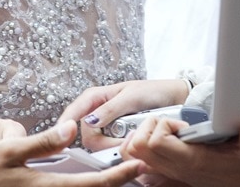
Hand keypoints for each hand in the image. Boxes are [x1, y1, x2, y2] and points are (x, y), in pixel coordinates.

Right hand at [0, 120, 143, 186]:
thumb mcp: (9, 152)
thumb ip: (43, 142)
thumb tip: (71, 128)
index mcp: (49, 186)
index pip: (92, 184)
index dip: (117, 176)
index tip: (137, 167)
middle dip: (115, 183)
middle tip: (136, 168)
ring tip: (117, 173)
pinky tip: (89, 183)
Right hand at [57, 79, 188, 150]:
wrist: (174, 99)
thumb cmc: (153, 91)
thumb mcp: (132, 96)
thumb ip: (111, 108)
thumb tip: (90, 121)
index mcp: (96, 96)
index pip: (74, 112)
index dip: (66, 126)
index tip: (66, 139)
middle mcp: (98, 111)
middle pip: (86, 134)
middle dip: (101, 142)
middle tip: (120, 144)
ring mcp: (107, 125)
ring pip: (98, 143)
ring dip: (112, 146)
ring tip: (130, 140)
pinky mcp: (116, 135)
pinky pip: (110, 146)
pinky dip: (118, 148)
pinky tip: (129, 145)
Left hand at [122, 118, 239, 186]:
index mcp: (191, 160)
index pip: (156, 142)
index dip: (164, 125)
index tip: (181, 123)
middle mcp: (175, 168)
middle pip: (137, 147)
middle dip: (148, 127)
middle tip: (167, 123)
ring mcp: (169, 171)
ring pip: (134, 154)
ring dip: (143, 135)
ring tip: (164, 128)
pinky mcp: (168, 171)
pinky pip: (141, 160)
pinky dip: (143, 146)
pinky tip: (160, 136)